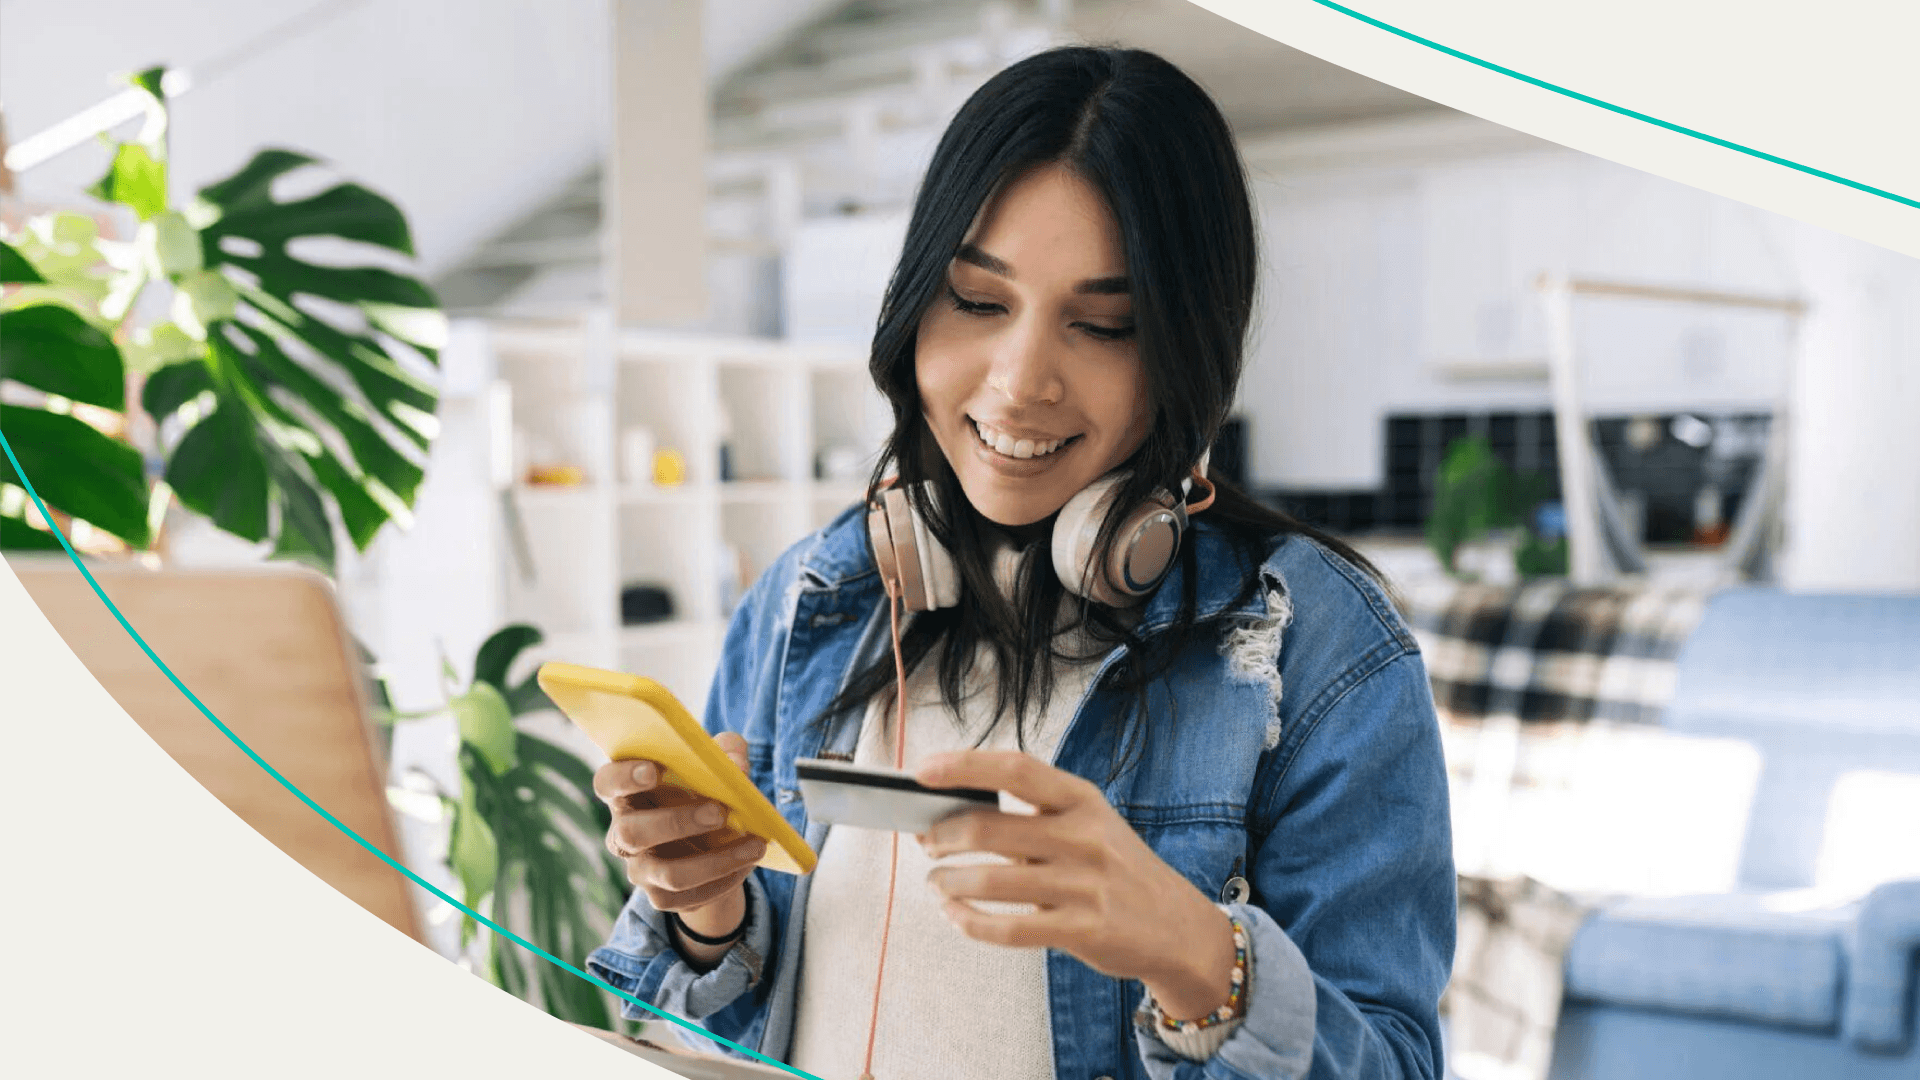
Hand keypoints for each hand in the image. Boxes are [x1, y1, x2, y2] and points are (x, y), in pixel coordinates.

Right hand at [591, 731, 764, 943]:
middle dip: (677, 822)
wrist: (712, 844)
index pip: (606, 783)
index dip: (623, 777)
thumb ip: (726, 752)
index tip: (653, 770)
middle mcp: (623, 832)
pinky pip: (690, 896)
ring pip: (667, 873)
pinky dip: (725, 880)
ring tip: (753, 844)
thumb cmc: (705, 791)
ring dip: (714, 860)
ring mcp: (639, 869)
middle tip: (720, 811)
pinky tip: (748, 863)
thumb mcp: (717, 765)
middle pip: (633, 832)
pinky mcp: (661, 897)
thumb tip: (736, 762)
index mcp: (627, 792)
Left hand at [915, 750, 1238, 1021]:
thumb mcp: (1088, 827)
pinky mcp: (1082, 930)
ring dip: (947, 882)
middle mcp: (1084, 837)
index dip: (963, 766)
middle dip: (941, 835)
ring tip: (936, 883)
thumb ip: (1030, 820)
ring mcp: (1085, 885)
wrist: (1178, 928)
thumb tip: (949, 817)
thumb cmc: (1116, 871)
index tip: (922, 772)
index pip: (1015, 768)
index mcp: (1082, 800)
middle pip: (988, 827)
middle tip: (926, 842)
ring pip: (989, 881)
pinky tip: (955, 914)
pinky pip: (1006, 928)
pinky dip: (968, 921)